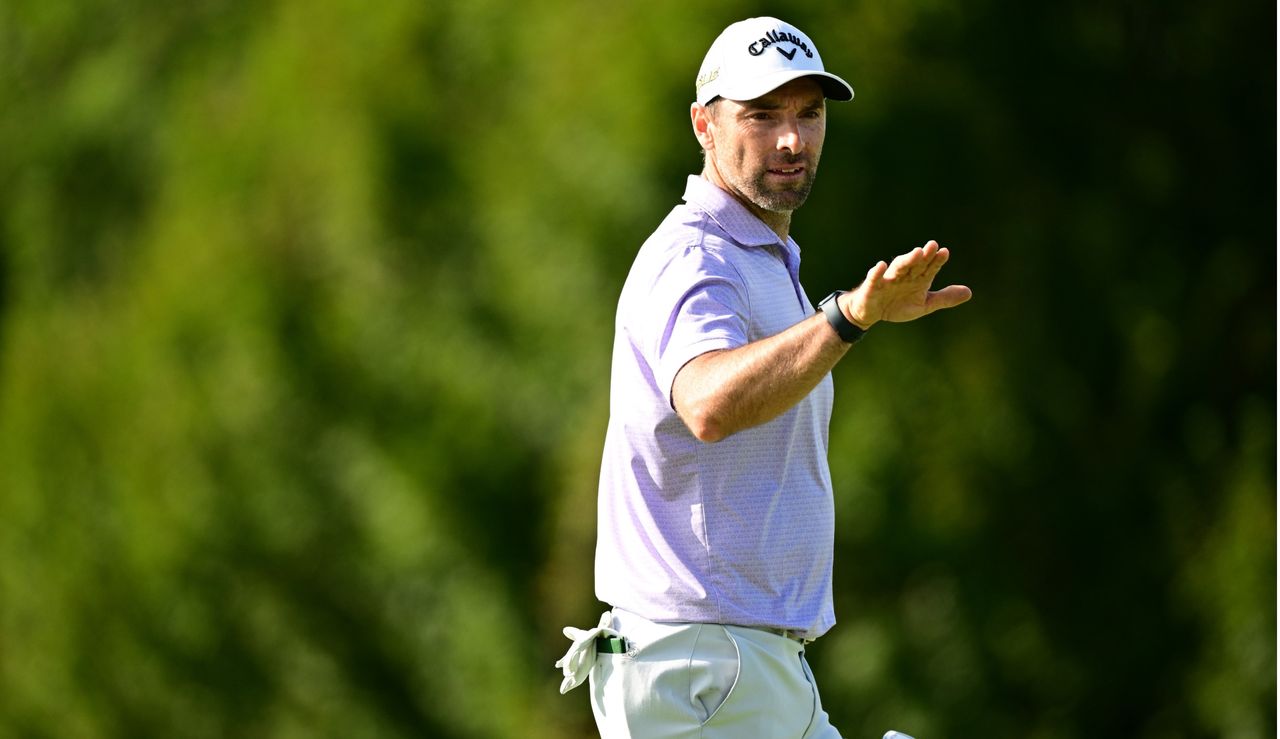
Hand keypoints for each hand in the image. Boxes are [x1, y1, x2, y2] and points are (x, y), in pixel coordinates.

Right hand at [842, 240, 971, 327]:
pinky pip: (874, 278)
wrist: (871, 312)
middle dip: (923, 256)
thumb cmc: (897, 304)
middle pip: (915, 264)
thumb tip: (969, 293)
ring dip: (906, 260)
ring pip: (898, 268)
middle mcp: (904, 275)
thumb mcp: (923, 305)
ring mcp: (888, 279)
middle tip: (933, 245)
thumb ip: (944, 298)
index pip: (929, 267)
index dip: (936, 261)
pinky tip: (880, 265)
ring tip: (916, 253)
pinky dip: (877, 272)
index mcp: (918, 278)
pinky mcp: (872, 287)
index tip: (945, 253)